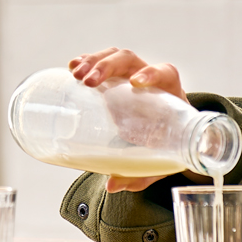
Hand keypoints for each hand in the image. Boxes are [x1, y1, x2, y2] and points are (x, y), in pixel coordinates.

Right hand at [69, 49, 202, 192]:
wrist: (168, 136)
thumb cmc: (166, 146)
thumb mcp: (157, 162)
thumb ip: (138, 174)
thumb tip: (112, 184)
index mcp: (169, 94)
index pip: (164, 74)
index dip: (151, 73)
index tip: (135, 83)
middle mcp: (150, 79)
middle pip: (130, 60)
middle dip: (108, 66)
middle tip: (88, 81)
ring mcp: (131, 74)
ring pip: (114, 56)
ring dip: (93, 61)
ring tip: (76, 74)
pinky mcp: (115, 78)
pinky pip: (101, 61)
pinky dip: (86, 61)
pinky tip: (72, 67)